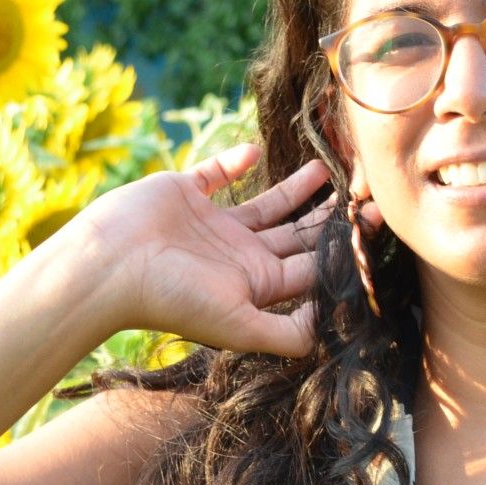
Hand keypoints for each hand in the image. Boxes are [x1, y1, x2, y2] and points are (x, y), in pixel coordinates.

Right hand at [70, 145, 381, 358]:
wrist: (108, 267)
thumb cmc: (172, 298)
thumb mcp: (239, 325)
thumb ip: (287, 334)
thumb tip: (329, 327)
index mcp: (256, 284)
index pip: (312, 266)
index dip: (344, 248)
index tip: (377, 222)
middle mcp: (239, 255)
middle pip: (298, 234)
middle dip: (333, 217)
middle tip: (369, 191)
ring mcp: (212, 224)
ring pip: (268, 203)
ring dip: (298, 188)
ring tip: (331, 168)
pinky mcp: (185, 192)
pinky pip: (216, 174)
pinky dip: (236, 160)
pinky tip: (257, 150)